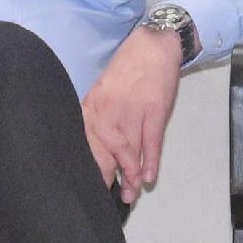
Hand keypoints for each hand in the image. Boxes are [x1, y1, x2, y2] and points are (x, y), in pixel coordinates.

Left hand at [81, 23, 187, 200]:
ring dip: (130, 176)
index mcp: (92, 107)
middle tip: (113, 196)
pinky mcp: (154, 112)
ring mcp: (133, 112)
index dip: (91, 169)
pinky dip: (149, 162)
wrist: (154, 46)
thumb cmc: (128, 69)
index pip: (88, 145)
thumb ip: (99, 118)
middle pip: (106, 153)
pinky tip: (147, 177)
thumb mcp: (103, 92)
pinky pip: (150, 143)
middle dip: (109, 178)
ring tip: (131, 193)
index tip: (92, 187)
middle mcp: (108, 112)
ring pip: (129, 152)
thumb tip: (98, 148)